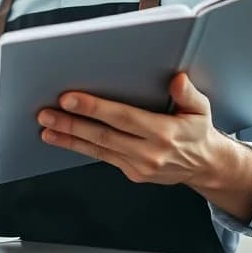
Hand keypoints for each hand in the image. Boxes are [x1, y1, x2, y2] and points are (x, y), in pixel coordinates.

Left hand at [36, 73, 228, 186]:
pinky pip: (102, 158)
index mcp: (164, 132)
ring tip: (46, 128)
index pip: (123, 117)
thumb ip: (188, 93)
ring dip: (69, 138)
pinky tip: (62, 139)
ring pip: (98, 149)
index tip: (69, 99)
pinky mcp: (132, 173)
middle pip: (103, 135)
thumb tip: (177, 79)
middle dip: (71, 124)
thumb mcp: (201, 109)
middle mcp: (149, 152)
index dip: (94, 107)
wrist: (205, 166)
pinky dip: (80, 148)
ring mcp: (138, 166)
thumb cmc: (197, 131)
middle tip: (46, 113)